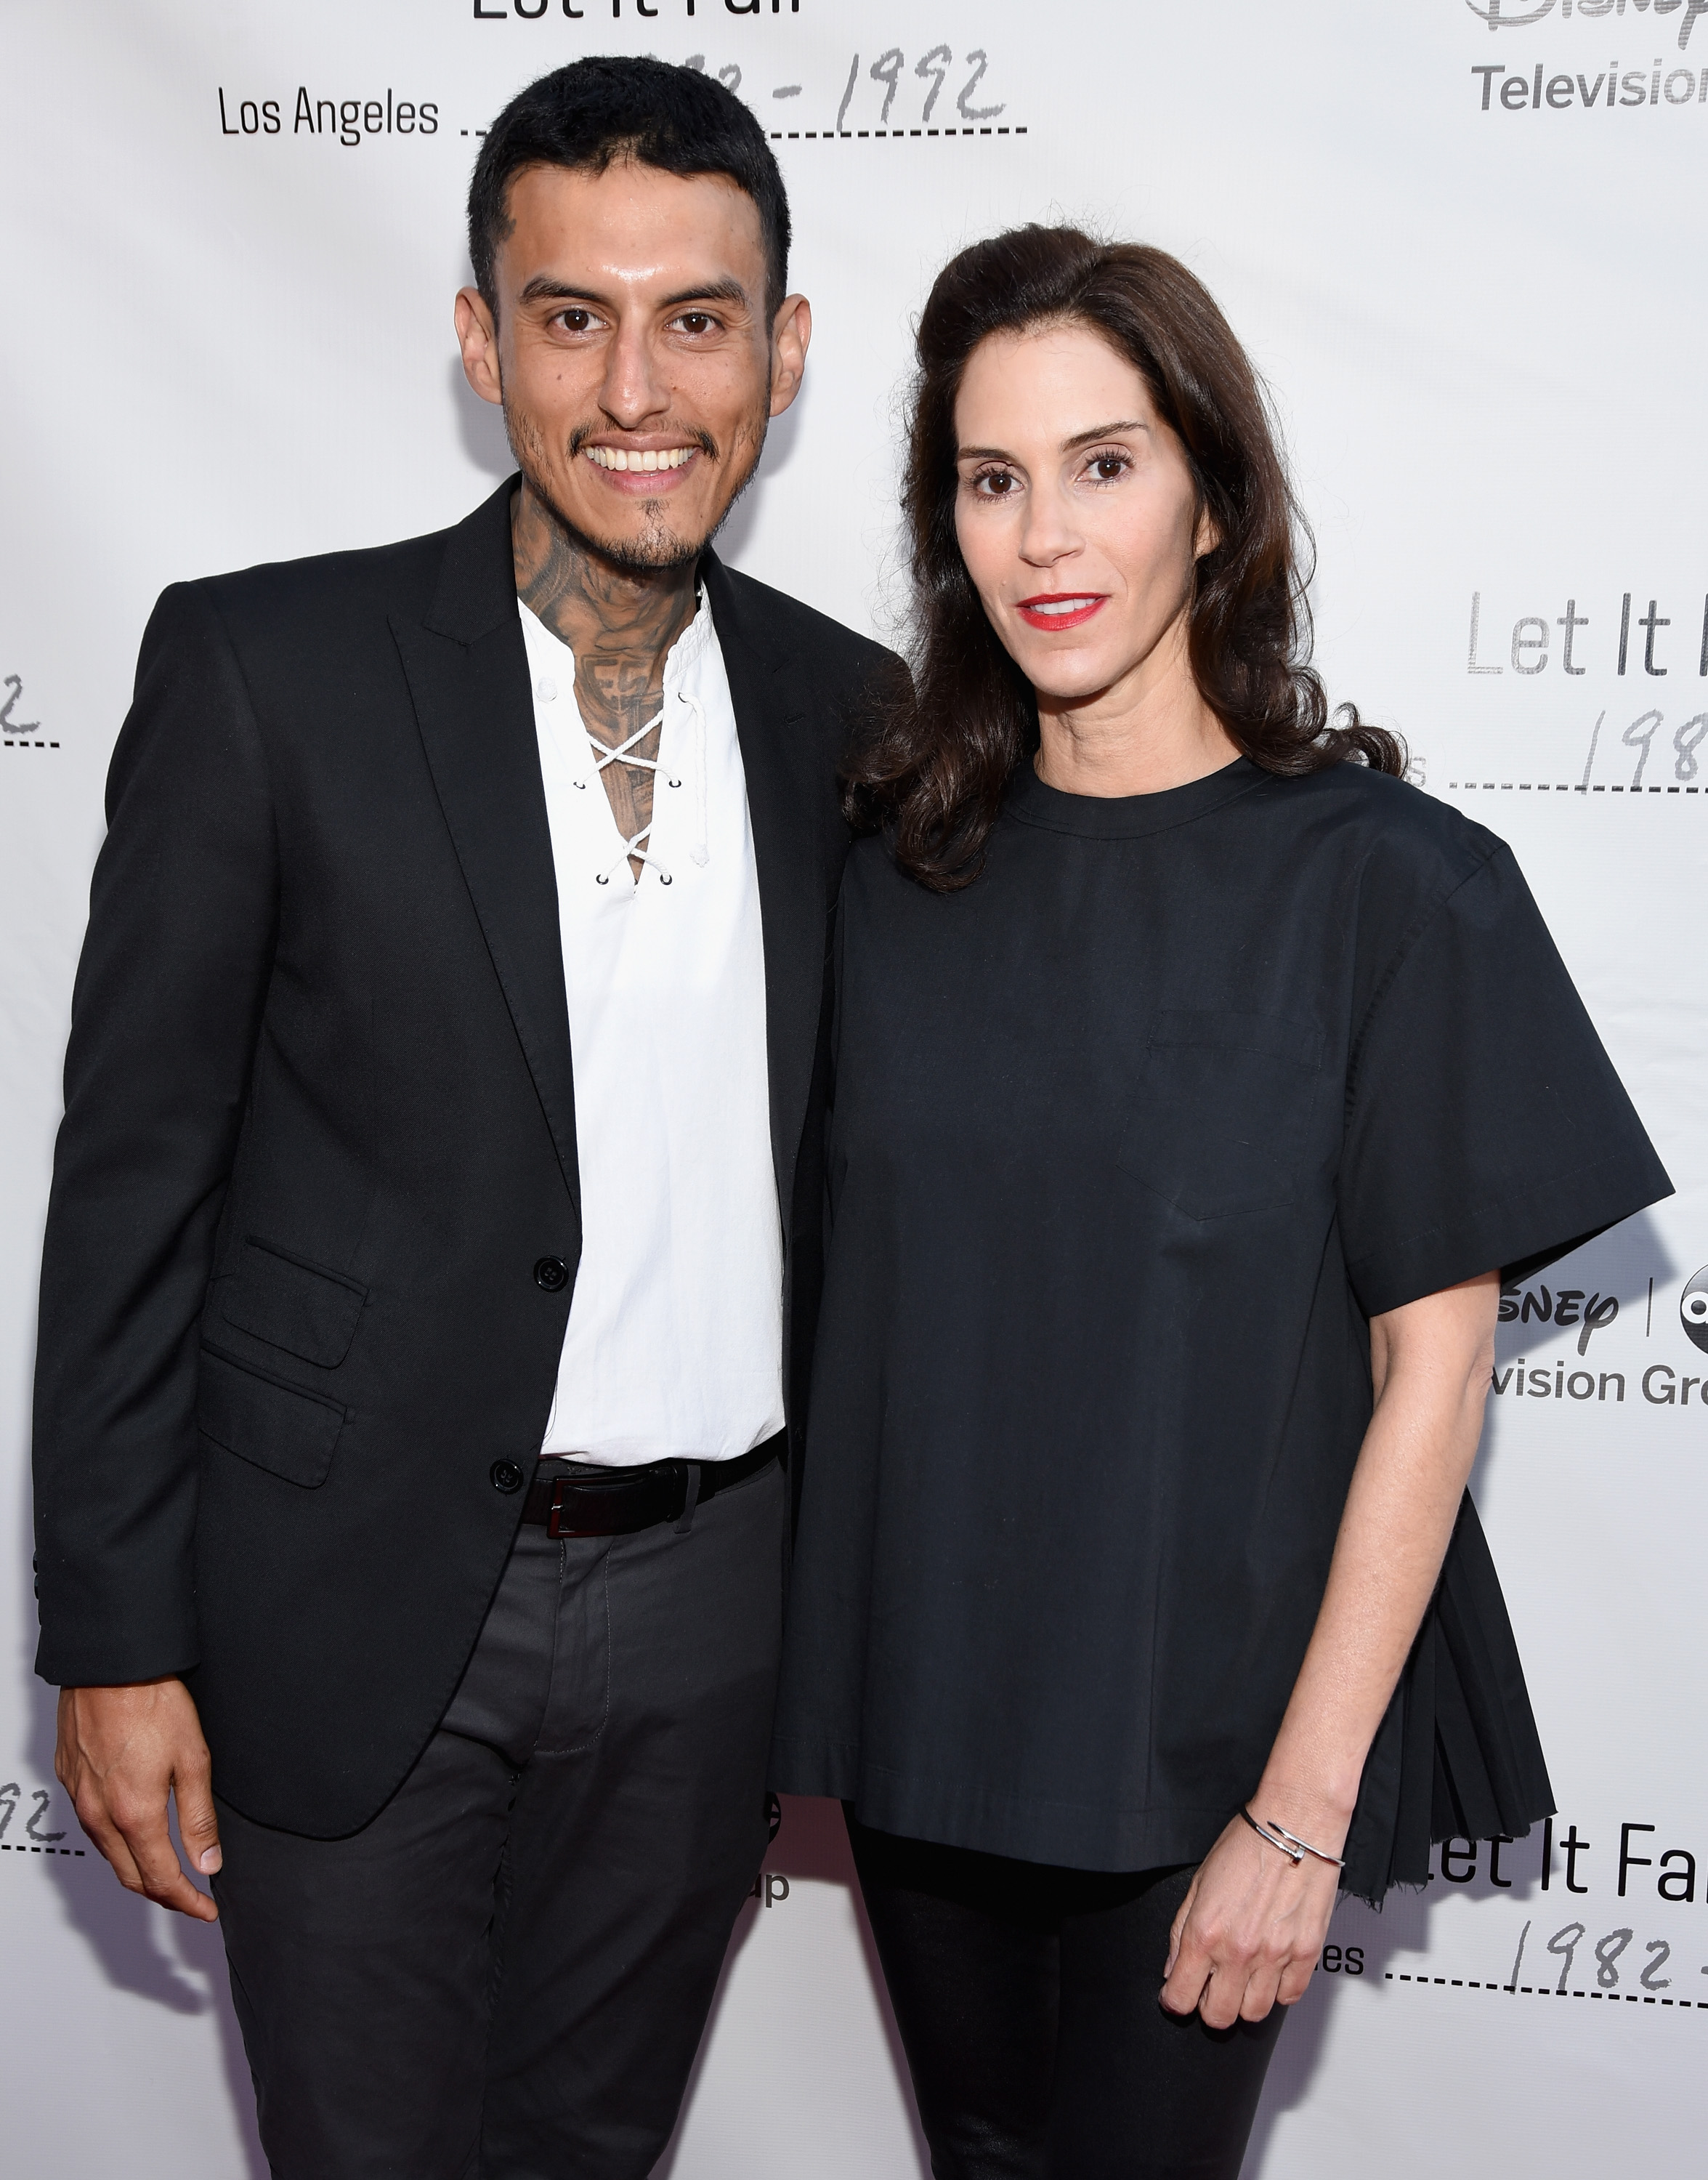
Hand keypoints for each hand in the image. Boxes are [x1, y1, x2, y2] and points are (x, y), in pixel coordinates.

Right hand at [55, 1679, 221, 1921]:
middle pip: (131, 1876)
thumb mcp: (193, 1759)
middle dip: (163, 1893)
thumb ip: (198, 1817)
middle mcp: (100, 1815)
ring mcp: (81, 1800)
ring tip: (168, 1868)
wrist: (109, 1666)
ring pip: (109, 1854)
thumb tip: (208, 1862)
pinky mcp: (70, 1781)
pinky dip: (117, 1840)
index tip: (205, 1909)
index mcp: (135, 1814)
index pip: (161, 1879)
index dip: (187, 1901)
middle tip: (191, 1895)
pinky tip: (135, 1830)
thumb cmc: (152, 1701)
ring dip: (139, 1869)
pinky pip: (93, 1826)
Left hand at [1160, 1812, 1338, 2026]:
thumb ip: (1182, 1929)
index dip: (1174, 2000)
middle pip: (1218, 2016)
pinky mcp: (1306, 1954)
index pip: (1180, 1997)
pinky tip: (1271, 1969)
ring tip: (1242, 1978)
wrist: (1295, 1826)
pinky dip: (1278, 1990)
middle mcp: (1239, 1951)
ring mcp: (1275, 1956)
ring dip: (1244, 2001)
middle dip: (1208, 2007)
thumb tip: (1173, 1967)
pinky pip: (1289, 1997)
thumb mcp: (1199, 1881)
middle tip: (1211, 1987)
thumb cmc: (1247, 1843)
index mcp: (1205, 1932)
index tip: (1177, 1994)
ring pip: (1255, 2013)